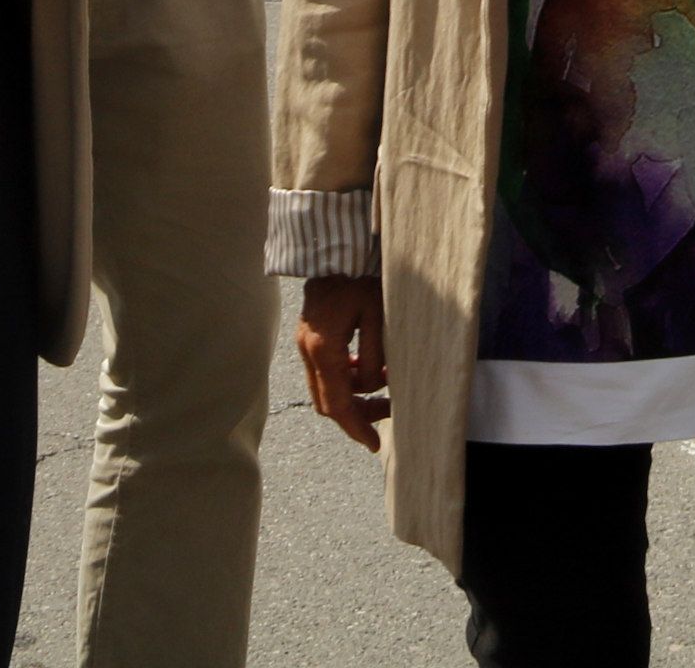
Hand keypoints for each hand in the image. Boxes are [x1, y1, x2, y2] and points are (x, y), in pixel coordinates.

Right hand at [296, 274, 388, 450]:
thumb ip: (375, 357)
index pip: (338, 404)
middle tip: (389, 412)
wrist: (335, 250)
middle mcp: (307, 350)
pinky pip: (325, 371)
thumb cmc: (362, 278)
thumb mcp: (378, 316)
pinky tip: (368, 366)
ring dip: (354, 394)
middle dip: (358, 414)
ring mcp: (304, 344)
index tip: (374, 445)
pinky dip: (346, 377)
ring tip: (388, 384)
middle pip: (328, 402)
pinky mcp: (308, 338)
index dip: (357, 428)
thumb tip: (374, 387)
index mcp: (323, 349)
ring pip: (325, 388)